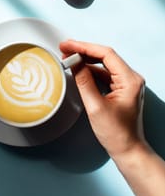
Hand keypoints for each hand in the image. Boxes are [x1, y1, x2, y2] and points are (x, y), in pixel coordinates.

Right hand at [60, 40, 145, 157]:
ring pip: (104, 64)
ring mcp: (126, 83)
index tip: (68, 45)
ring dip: (86, 60)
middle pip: (105, 56)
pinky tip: (78, 69)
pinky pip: (104, 74)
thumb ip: (84, 81)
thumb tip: (74, 62)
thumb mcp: (95, 106)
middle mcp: (130, 78)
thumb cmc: (117, 133)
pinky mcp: (121, 88)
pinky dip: (90, 70)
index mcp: (129, 80)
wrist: (128, 150)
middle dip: (84, 51)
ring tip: (68, 57)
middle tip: (65, 48)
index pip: (106, 54)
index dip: (84, 47)